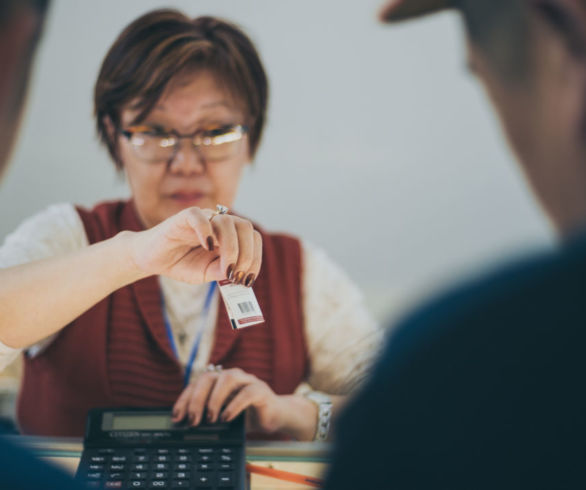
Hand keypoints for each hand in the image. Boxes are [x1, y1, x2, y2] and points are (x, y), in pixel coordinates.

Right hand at [128, 207, 261, 283]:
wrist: (152, 259)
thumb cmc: (181, 263)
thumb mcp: (205, 273)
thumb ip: (221, 272)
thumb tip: (236, 273)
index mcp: (230, 236)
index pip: (253, 238)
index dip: (255, 258)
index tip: (247, 280)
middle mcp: (220, 224)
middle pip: (245, 227)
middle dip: (247, 254)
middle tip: (237, 275)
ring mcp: (203, 218)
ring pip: (227, 222)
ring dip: (232, 248)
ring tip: (226, 269)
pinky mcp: (183, 217)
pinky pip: (198, 216)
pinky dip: (206, 230)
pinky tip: (207, 247)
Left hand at [172, 368, 284, 433]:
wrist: (273, 417)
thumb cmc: (246, 416)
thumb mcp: (223, 416)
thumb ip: (208, 416)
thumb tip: (186, 425)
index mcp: (220, 381)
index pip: (197, 383)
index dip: (185, 399)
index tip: (177, 417)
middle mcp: (232, 376)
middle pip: (209, 377)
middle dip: (197, 398)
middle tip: (193, 420)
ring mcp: (247, 380)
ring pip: (228, 378)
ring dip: (215, 399)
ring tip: (211, 418)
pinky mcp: (261, 389)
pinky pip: (247, 393)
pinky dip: (234, 405)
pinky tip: (227, 418)